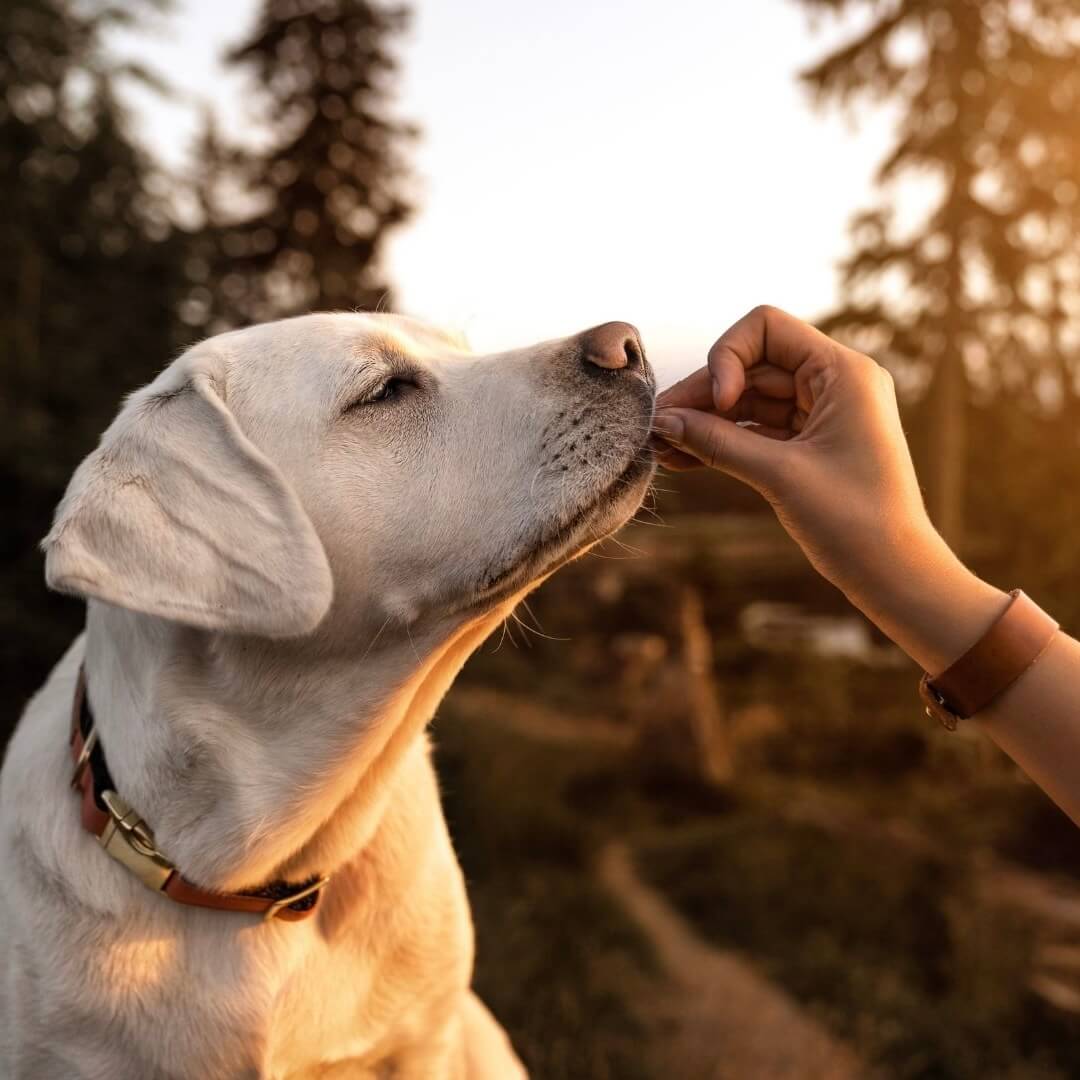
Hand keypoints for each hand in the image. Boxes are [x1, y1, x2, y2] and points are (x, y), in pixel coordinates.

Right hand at [652, 306, 1005, 672]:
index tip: (718, 404)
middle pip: (751, 366)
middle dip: (703, 395)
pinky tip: (683, 457)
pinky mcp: (810, 445)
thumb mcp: (779, 475)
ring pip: (749, 400)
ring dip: (706, 421)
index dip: (728, 357)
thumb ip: (718, 442)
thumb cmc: (854, 522)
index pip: (766, 328)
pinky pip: (757, 430)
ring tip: (661, 447)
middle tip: (656, 426)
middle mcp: (834, 383)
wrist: (894, 575)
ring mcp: (821, 413)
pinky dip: (723, 441)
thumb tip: (663, 422)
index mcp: (843, 372)